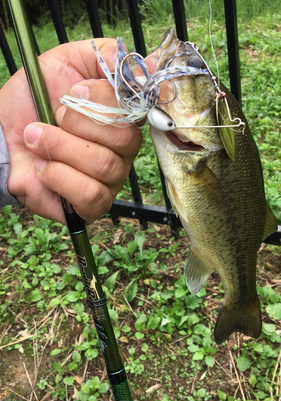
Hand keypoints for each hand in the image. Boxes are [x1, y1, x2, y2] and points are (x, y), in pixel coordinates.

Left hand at [0, 39, 141, 223]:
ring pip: (104, 165)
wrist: (0, 136)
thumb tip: (147, 66)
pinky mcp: (92, 206)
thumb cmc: (32, 103)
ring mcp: (109, 181)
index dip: (104, 99)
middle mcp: (122, 152)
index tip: (74, 90)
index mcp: (122, 118)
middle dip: (78, 123)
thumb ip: (104, 54)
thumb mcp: (63, 62)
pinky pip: (92, 195)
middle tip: (53, 117)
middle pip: (125, 140)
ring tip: (36, 140)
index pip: (137, 109)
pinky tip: (43, 168)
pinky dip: (59, 177)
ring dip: (60, 147)